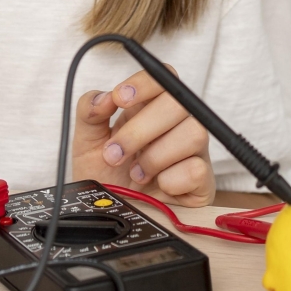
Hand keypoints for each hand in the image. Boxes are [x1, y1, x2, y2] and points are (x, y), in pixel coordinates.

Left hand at [71, 67, 215, 207]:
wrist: (114, 213)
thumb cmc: (107, 175)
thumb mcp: (86, 142)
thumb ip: (89, 112)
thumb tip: (104, 98)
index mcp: (149, 109)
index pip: (163, 77)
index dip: (145, 83)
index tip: (120, 98)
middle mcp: (176, 125)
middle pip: (178, 103)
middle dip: (140, 129)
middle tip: (115, 153)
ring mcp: (193, 151)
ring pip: (194, 133)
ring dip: (156, 156)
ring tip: (136, 173)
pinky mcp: (203, 179)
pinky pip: (197, 169)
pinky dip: (170, 179)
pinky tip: (158, 186)